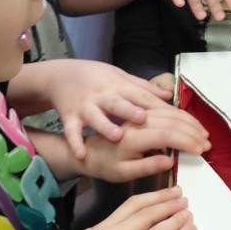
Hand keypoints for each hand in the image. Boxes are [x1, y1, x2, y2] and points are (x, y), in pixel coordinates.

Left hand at [32, 187, 190, 229]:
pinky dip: (137, 209)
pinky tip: (141, 214)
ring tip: (167, 197)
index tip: (187, 206)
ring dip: (149, 200)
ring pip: (126, 209)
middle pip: (136, 206)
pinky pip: (119, 215)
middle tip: (182, 194)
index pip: (144, 218)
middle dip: (161, 199)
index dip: (167, 211)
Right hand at [44, 60, 175, 159]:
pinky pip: (71, 131)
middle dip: (129, 110)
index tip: (170, 116)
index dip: (154, 104)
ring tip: (117, 137)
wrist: (61, 75)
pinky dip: (75, 142)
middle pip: (117, 103)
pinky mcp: (70, 117)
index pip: (139, 95)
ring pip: (95, 117)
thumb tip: (169, 95)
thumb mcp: (121, 77)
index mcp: (118, 85)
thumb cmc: (97, 77)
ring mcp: (85, 106)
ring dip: (105, 126)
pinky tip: (82, 154)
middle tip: (143, 119)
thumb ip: (144, 88)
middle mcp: (102, 95)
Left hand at [80, 105, 210, 181]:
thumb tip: (170, 161)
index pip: (166, 135)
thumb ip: (147, 167)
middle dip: (193, 131)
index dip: (186, 141)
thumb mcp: (124, 174)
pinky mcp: (143, 111)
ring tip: (205, 135)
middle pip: (172, 120)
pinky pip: (166, 110)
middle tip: (208, 144)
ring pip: (171, 112)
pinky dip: (183, 117)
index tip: (201, 151)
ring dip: (191, 123)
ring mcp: (141, 114)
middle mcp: (138, 121)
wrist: (92, 151)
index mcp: (133, 138)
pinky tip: (193, 125)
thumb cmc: (108, 166)